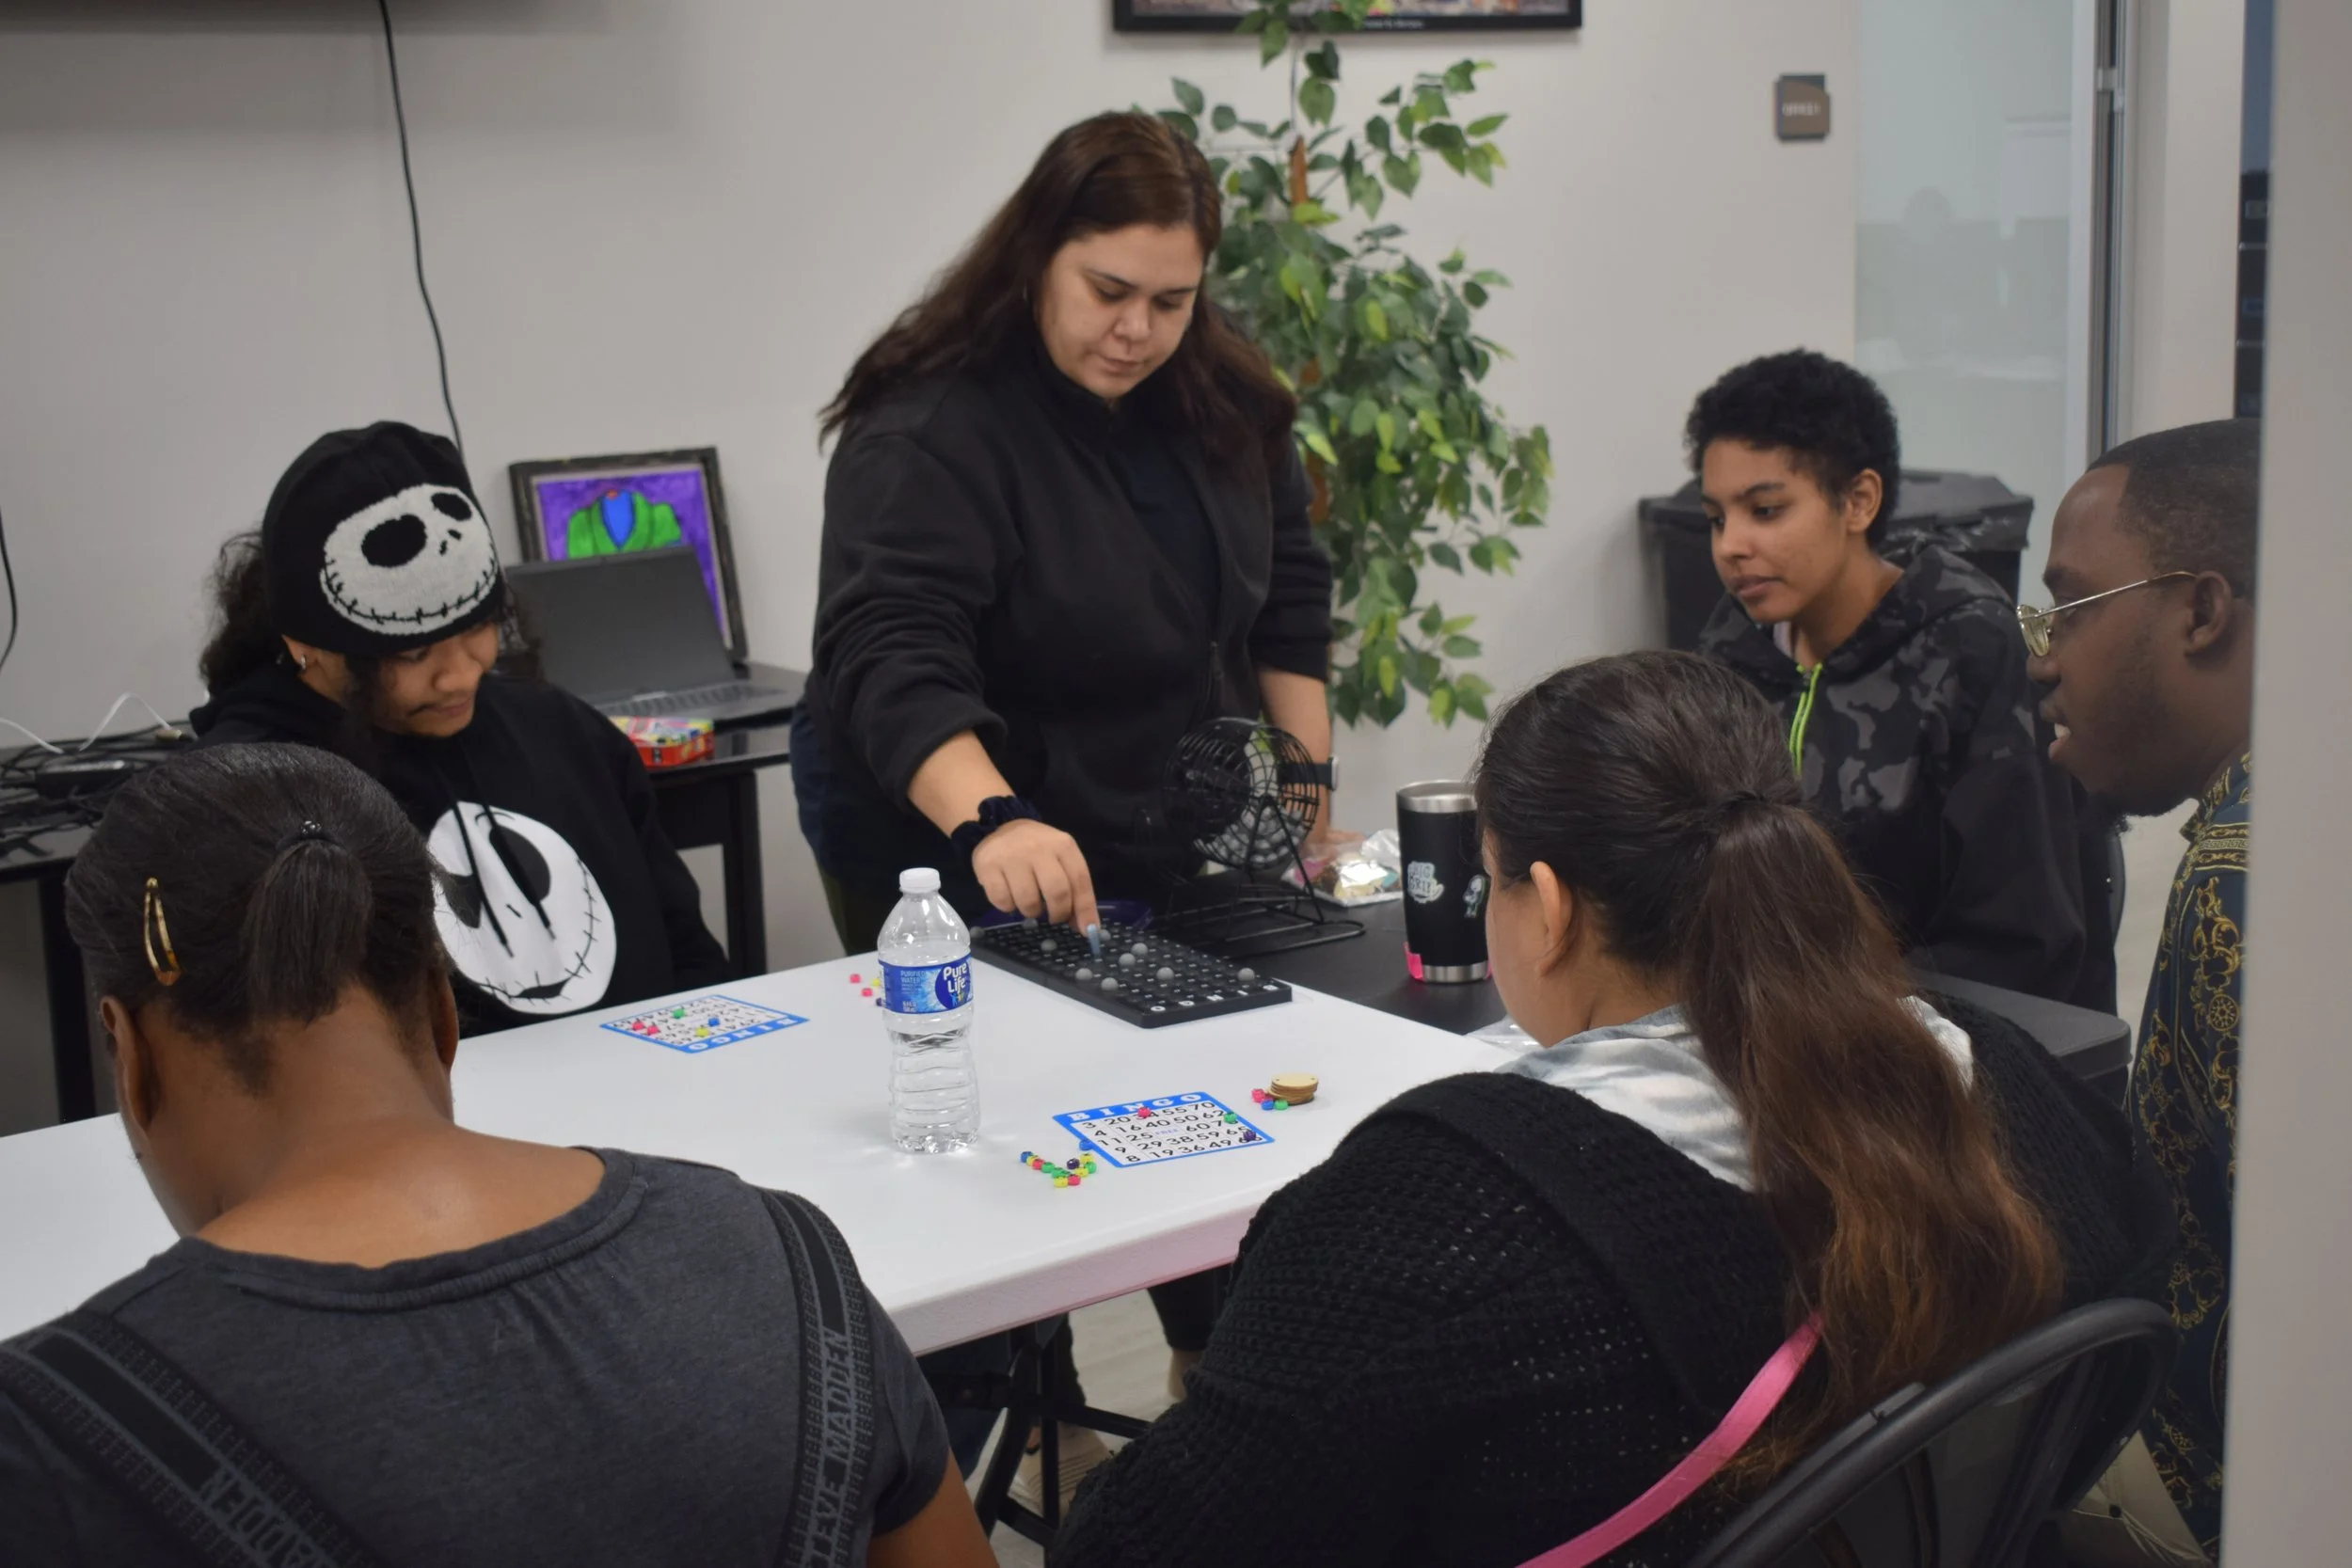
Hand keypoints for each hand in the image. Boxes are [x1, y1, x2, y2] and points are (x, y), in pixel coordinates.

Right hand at [971, 818, 1100, 931]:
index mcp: (1062, 845)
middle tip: (1054, 918)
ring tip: (1030, 903)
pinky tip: (1010, 896)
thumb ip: (1074, 890)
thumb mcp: (1061, 861)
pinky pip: (1002, 901)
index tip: (1087, 931)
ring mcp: (1011, 855)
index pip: (1080, 881)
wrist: (1002, 829)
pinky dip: (1008, 907)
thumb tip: (1084, 927)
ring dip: (1032, 912)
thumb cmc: (1037, 850)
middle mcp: (1038, 847)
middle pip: (1056, 893)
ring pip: (1028, 902)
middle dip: (1058, 913)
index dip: (1085, 909)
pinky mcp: (987, 864)